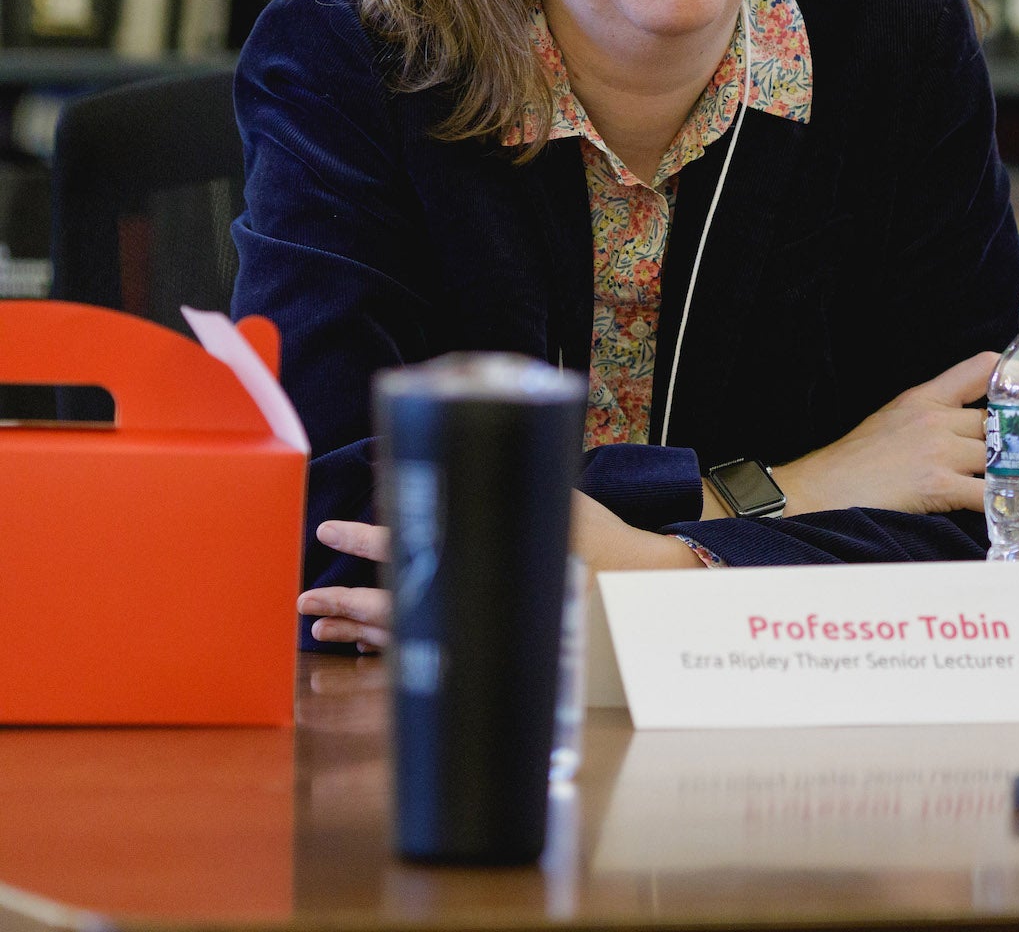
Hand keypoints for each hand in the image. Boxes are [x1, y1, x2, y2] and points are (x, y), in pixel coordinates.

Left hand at [296, 491, 703, 646]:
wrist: (636, 586)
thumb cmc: (594, 536)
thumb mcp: (548, 492)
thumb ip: (496, 475)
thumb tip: (446, 441)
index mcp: (488, 556)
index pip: (415, 545)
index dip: (368, 538)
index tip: (329, 529)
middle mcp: (478, 598)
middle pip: (397, 606)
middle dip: (346, 600)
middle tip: (305, 596)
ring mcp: (482, 628)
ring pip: (405, 636)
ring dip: (357, 628)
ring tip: (318, 624)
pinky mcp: (488, 642)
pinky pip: (427, 653)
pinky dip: (388, 647)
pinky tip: (360, 643)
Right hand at [774, 351, 996, 515]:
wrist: (820, 489)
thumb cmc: (855, 461)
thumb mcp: (894, 418)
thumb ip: (934, 414)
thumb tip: (976, 426)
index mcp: (924, 397)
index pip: (983, 367)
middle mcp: (935, 418)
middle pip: (998, 421)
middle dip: (1017, 441)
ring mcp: (937, 450)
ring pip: (998, 457)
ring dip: (1012, 475)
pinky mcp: (937, 484)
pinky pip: (986, 493)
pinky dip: (1002, 502)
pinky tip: (1007, 509)